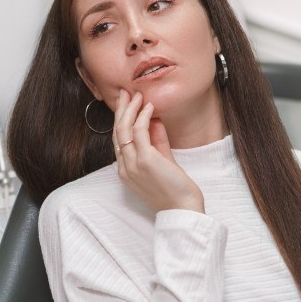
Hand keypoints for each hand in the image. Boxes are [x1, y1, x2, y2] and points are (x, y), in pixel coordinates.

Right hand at [113, 90, 204, 212]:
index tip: (126, 103)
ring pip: (124, 129)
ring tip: (137, 95)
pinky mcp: (145, 160)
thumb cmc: (174, 188)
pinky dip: (143, 116)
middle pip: (117, 132)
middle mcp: (125, 167)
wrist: (183, 209)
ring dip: (130, 109)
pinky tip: (149, 106)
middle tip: (126, 92)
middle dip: (121, 109)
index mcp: (125, 169)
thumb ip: (157, 141)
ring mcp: (133, 164)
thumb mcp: (162, 161)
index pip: (118, 139)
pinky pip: (139, 131)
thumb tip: (153, 120)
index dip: (121, 119)